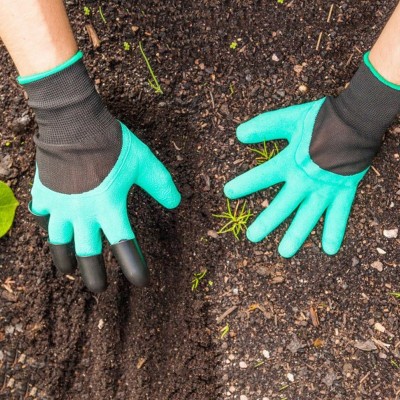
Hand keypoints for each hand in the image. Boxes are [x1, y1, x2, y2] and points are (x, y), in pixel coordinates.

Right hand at [30, 122, 180, 291]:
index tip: (141, 282)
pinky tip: (49, 227)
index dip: (134, 266)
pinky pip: (42, 215)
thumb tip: (176, 203)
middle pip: (87, 254)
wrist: (75, 121)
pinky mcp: (44, 193)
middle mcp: (83, 212)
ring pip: (58, 242)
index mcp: (109, 207)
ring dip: (64, 259)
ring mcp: (60, 205)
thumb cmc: (112, 142)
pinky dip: (46, 224)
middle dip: (94, 275)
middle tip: (99, 289)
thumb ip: (161, 185)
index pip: (124, 245)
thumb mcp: (144, 162)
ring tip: (67, 270)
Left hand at [224, 99, 366, 257]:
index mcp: (290, 162)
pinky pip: (339, 215)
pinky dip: (334, 232)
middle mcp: (304, 180)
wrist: (356, 120)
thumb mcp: (289, 118)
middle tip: (252, 237)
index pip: (262, 176)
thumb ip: (265, 126)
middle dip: (266, 222)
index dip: (244, 184)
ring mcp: (324, 188)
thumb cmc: (322, 119)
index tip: (228, 194)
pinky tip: (329, 250)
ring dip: (296, 235)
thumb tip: (238, 134)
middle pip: (282, 206)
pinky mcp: (343, 191)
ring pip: (307, 216)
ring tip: (284, 252)